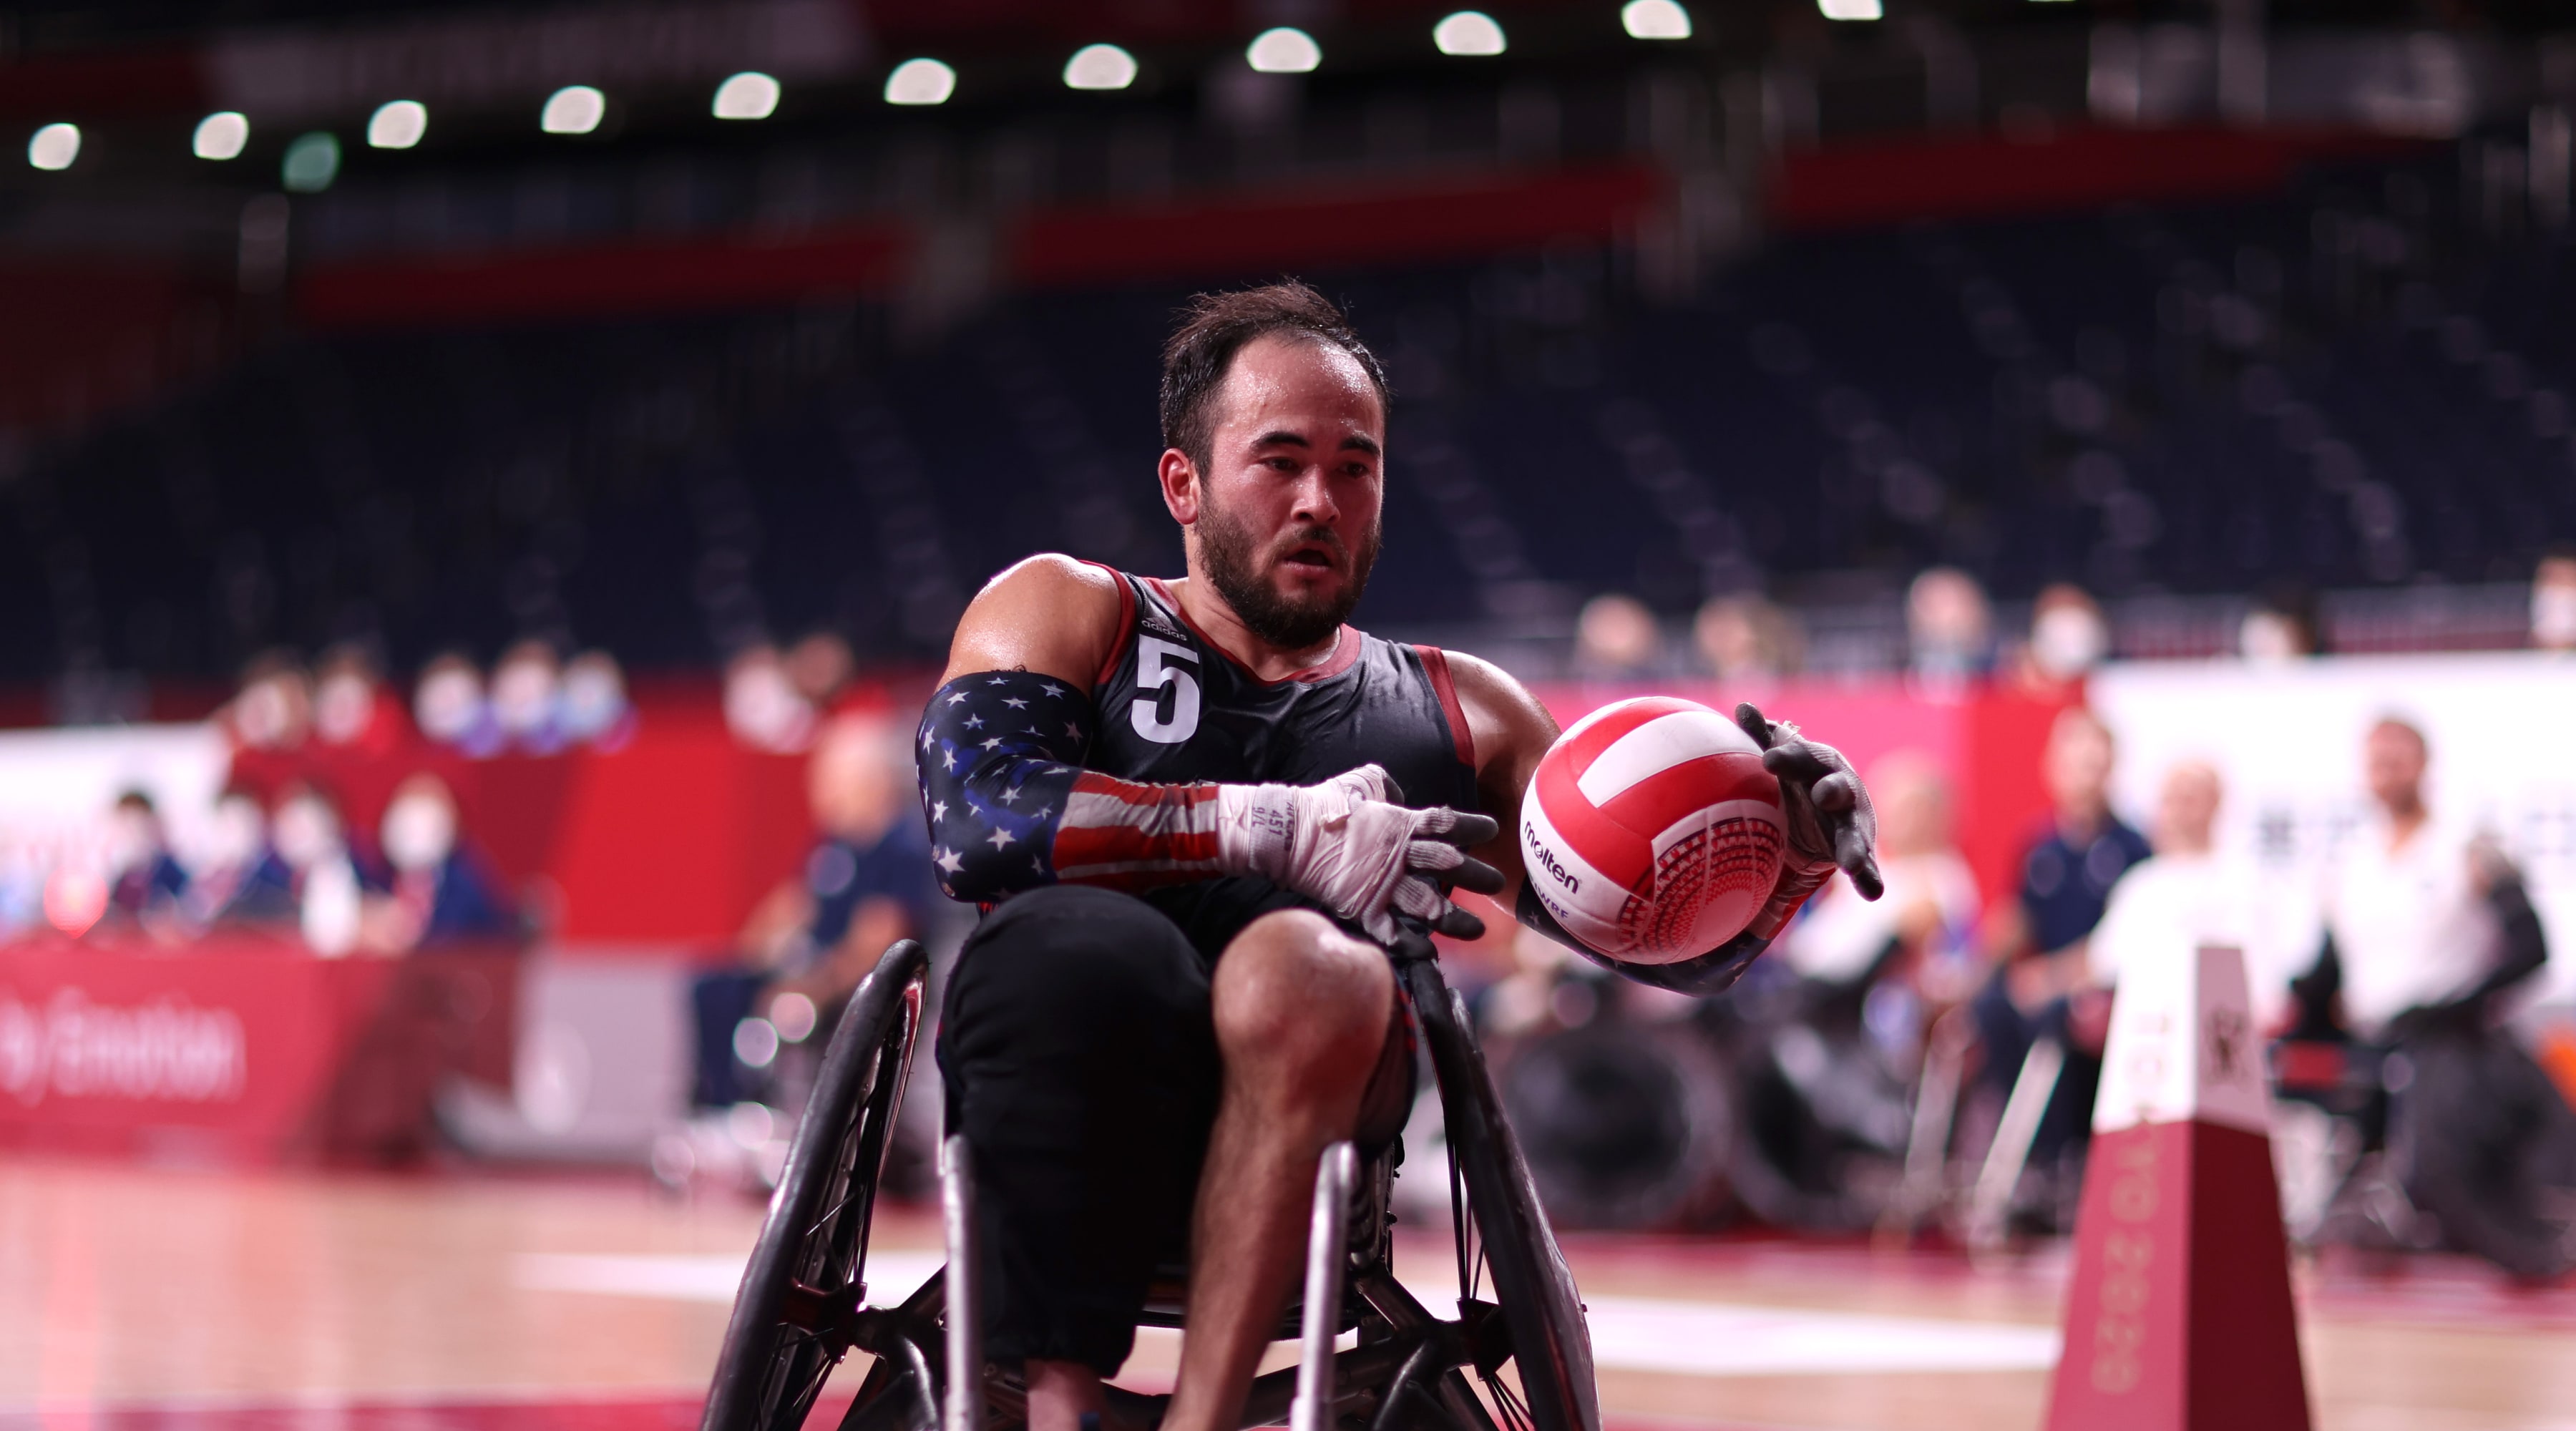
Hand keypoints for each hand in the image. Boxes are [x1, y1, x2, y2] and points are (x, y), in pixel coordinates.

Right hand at [1218, 764, 1505, 942]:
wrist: (1288, 834)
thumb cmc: (1324, 804)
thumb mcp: (1362, 781)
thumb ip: (1387, 787)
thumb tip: (1399, 796)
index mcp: (1400, 822)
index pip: (1446, 823)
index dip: (1472, 826)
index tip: (1492, 830)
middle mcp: (1398, 855)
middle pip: (1447, 865)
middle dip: (1476, 874)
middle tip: (1497, 883)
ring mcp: (1382, 884)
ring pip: (1428, 904)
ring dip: (1454, 918)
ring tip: (1477, 930)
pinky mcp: (1362, 908)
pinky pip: (1392, 932)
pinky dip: (1410, 944)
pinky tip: (1429, 951)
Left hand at [1733, 703, 1882, 898]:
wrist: (1823, 807)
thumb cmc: (1797, 777)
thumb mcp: (1784, 758)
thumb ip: (1763, 735)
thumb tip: (1743, 706)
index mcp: (1817, 764)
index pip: (1801, 757)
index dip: (1787, 756)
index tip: (1769, 759)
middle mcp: (1839, 789)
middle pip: (1838, 788)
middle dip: (1833, 790)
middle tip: (1824, 794)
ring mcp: (1851, 821)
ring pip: (1855, 832)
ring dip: (1855, 847)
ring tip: (1854, 865)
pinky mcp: (1858, 848)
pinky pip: (1866, 863)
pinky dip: (1869, 877)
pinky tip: (1873, 892)